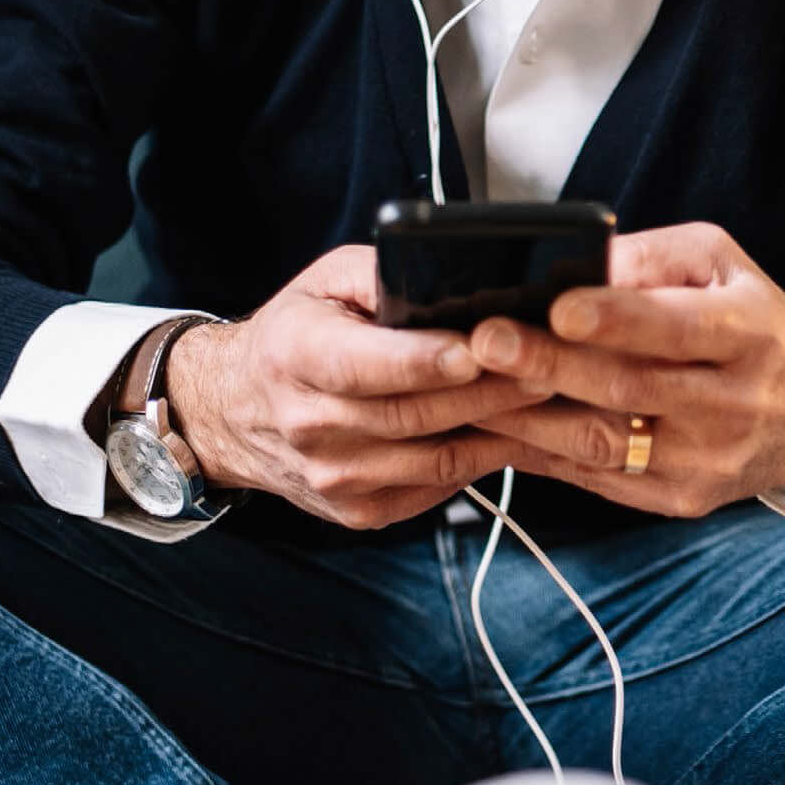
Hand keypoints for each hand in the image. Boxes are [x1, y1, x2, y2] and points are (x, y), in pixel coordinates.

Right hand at [171, 248, 555, 528]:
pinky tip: (513, 432)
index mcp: (293, 356)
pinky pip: (437, 485)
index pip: (362, 365)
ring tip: (546, 397)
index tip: (479, 347)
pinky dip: (481, 459)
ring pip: (435, 456)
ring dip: (498, 429)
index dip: (424, 360)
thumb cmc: (295, 333)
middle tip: (549, 364)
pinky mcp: (360, 511)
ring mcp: (334, 477)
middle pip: (414, 414)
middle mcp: (308, 424)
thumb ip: (384, 274)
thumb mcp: (325, 283)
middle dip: (489, 391)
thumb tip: (456, 276)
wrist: (235, 413)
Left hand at [463, 223, 784, 517]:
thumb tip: (576, 261)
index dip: (617, 320)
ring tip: (465, 386)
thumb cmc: (753, 322)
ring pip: (603, 442)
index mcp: (749, 336)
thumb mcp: (721, 265)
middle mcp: (733, 405)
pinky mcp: (679, 499)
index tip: (558, 306)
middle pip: (628, 388)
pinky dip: (539, 451)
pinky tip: (492, 425)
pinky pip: (596, 477)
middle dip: (549, 364)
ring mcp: (705, 461)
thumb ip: (652, 258)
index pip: (677, 329)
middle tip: (483, 340)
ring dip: (526, 415)